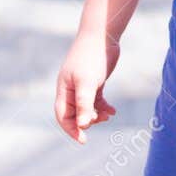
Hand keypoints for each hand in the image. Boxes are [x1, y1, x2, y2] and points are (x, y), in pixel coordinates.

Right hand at [54, 30, 119, 144]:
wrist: (102, 35)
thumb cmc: (91, 57)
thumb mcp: (88, 82)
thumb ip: (84, 104)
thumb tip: (82, 125)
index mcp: (64, 89)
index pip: (63, 116)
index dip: (71, 129)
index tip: (83, 140)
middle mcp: (71, 88)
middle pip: (75, 114)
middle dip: (87, 120)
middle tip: (101, 118)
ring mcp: (82, 85)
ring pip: (87, 108)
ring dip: (97, 114)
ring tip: (109, 114)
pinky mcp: (94, 81)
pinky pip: (96, 100)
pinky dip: (103, 107)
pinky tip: (113, 110)